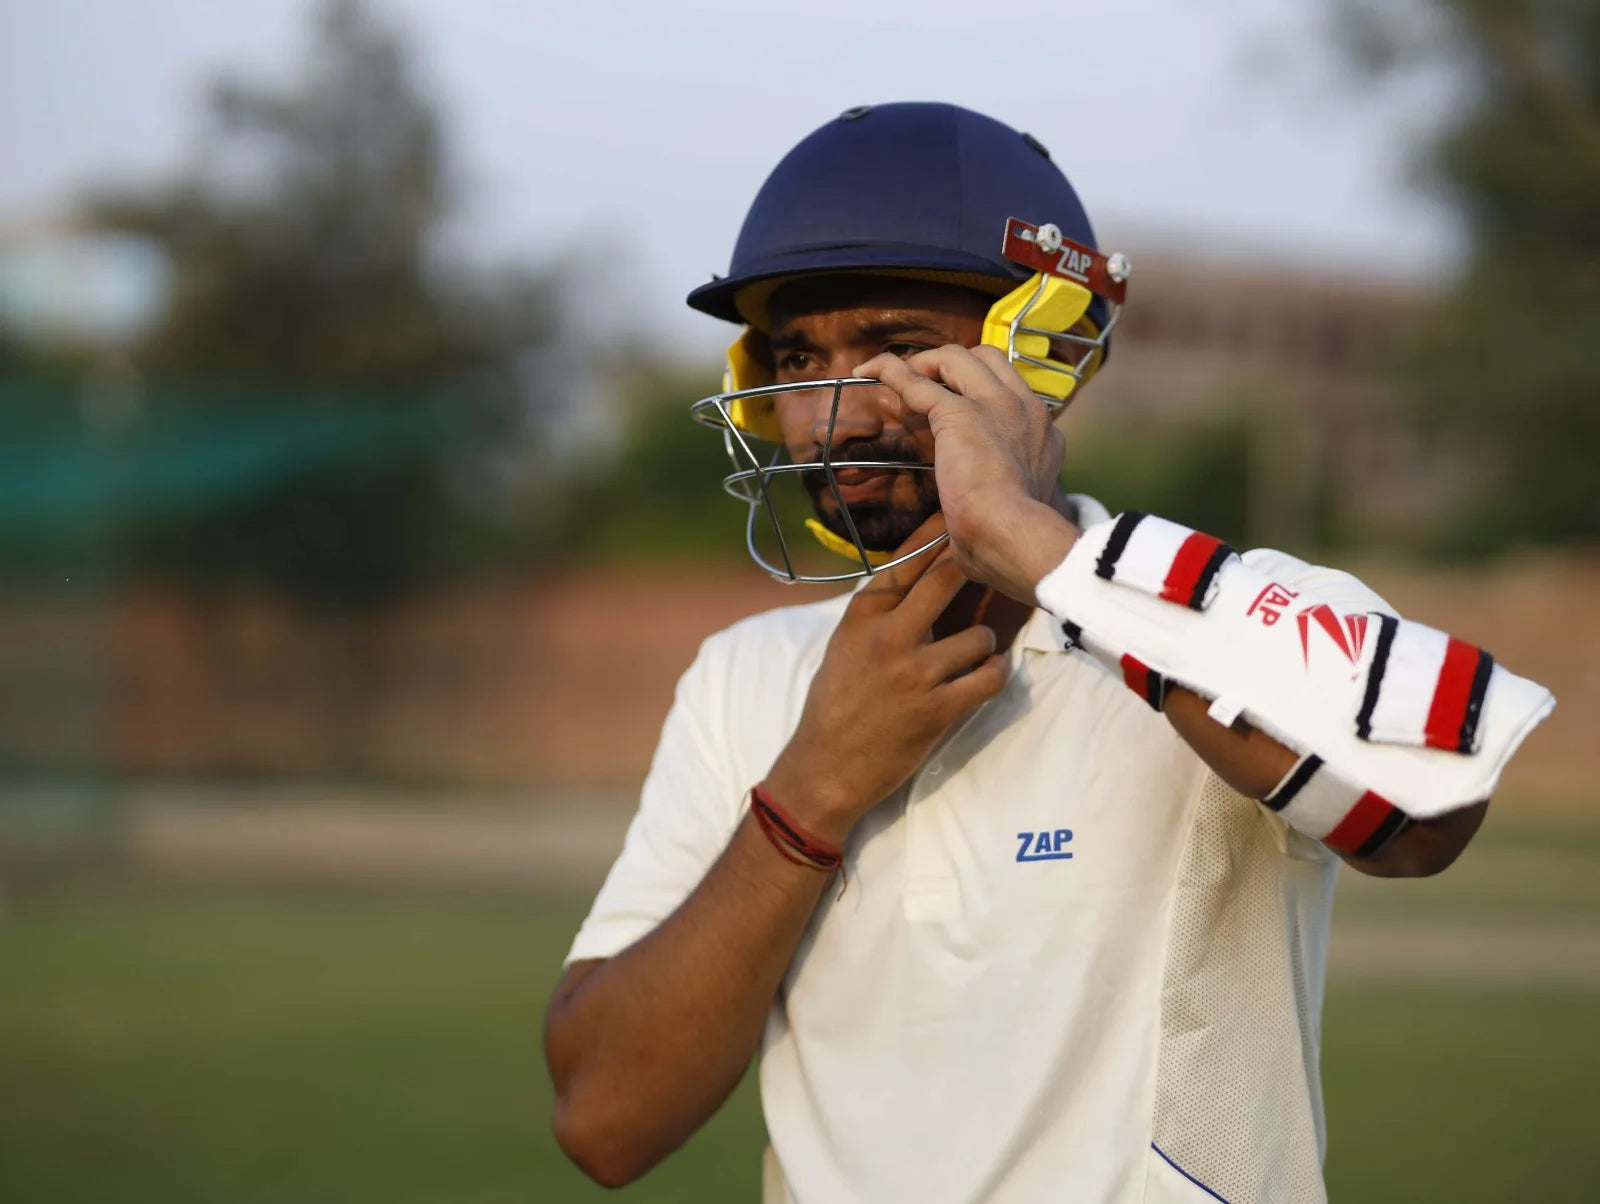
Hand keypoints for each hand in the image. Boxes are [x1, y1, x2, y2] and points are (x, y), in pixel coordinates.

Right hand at [763, 514, 1010, 842]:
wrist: (825, 767)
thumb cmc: (834, 703)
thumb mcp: (845, 644)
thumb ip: (880, 612)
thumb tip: (920, 574)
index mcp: (861, 615)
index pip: (908, 559)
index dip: (939, 533)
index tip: (961, 516)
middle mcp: (888, 636)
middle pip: (949, 577)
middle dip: (975, 567)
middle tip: (995, 564)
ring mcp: (915, 673)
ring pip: (979, 635)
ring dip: (983, 643)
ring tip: (973, 653)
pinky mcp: (938, 709)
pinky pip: (989, 677)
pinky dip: (993, 675)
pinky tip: (986, 675)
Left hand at [856, 345, 1079, 601]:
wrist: (1016, 537)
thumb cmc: (1015, 543)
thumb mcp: (1018, 516)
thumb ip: (1000, 508)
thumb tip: (970, 538)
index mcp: (1043, 437)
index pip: (1011, 394)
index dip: (979, 395)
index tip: (956, 413)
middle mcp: (1025, 411)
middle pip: (990, 359)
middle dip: (956, 364)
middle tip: (926, 385)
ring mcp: (994, 407)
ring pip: (958, 357)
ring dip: (927, 362)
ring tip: (901, 378)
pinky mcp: (960, 414)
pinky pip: (917, 381)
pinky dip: (889, 370)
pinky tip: (867, 371)